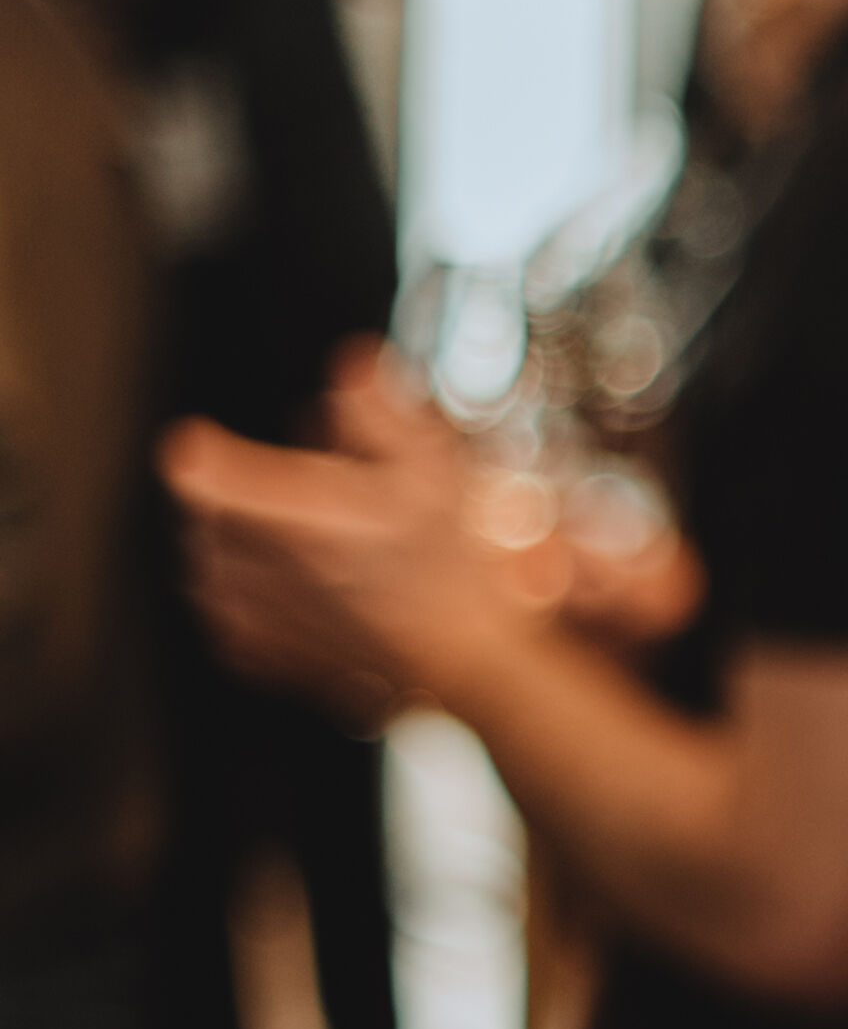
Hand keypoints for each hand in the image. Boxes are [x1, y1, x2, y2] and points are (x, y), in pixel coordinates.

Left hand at [163, 348, 538, 720]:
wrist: (467, 662)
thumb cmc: (456, 571)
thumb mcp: (437, 469)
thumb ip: (384, 413)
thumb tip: (351, 366)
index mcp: (296, 514)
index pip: (200, 470)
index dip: (208, 452)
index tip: (210, 445)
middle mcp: (261, 566)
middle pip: (203, 511)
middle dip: (242, 495)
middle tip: (309, 500)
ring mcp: (253, 614)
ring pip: (208, 558)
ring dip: (239, 543)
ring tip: (302, 543)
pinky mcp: (255, 651)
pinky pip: (223, 608)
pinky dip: (248, 592)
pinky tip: (300, 588)